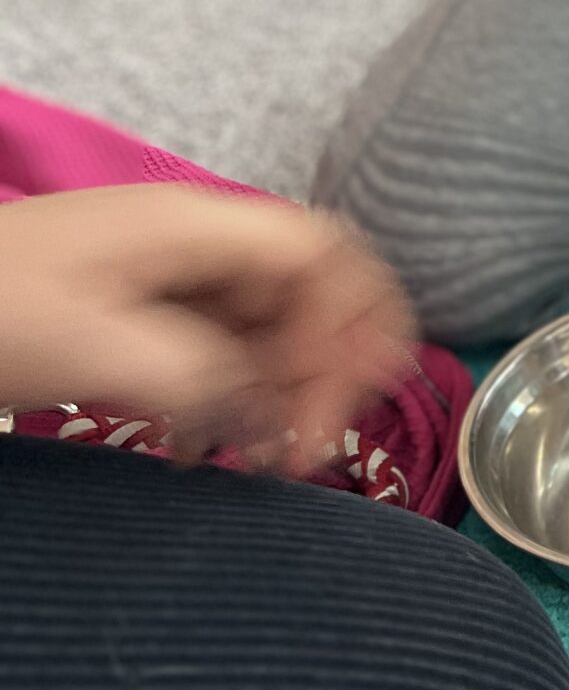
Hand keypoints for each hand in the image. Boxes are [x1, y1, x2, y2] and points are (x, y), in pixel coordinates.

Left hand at [0, 187, 413, 471]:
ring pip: (262, 324)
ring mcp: (160, 275)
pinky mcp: (131, 313)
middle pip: (303, 290)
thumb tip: (275, 412)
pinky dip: (232, 397)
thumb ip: (199, 376)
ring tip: (269, 462)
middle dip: (324, 367)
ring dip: (282, 389)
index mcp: (195, 227)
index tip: (340, 408)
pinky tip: (213, 450)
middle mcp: (192, 242)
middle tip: (307, 454)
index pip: (323, 254)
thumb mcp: (92, 349)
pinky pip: (214, 347)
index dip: (356, 324)